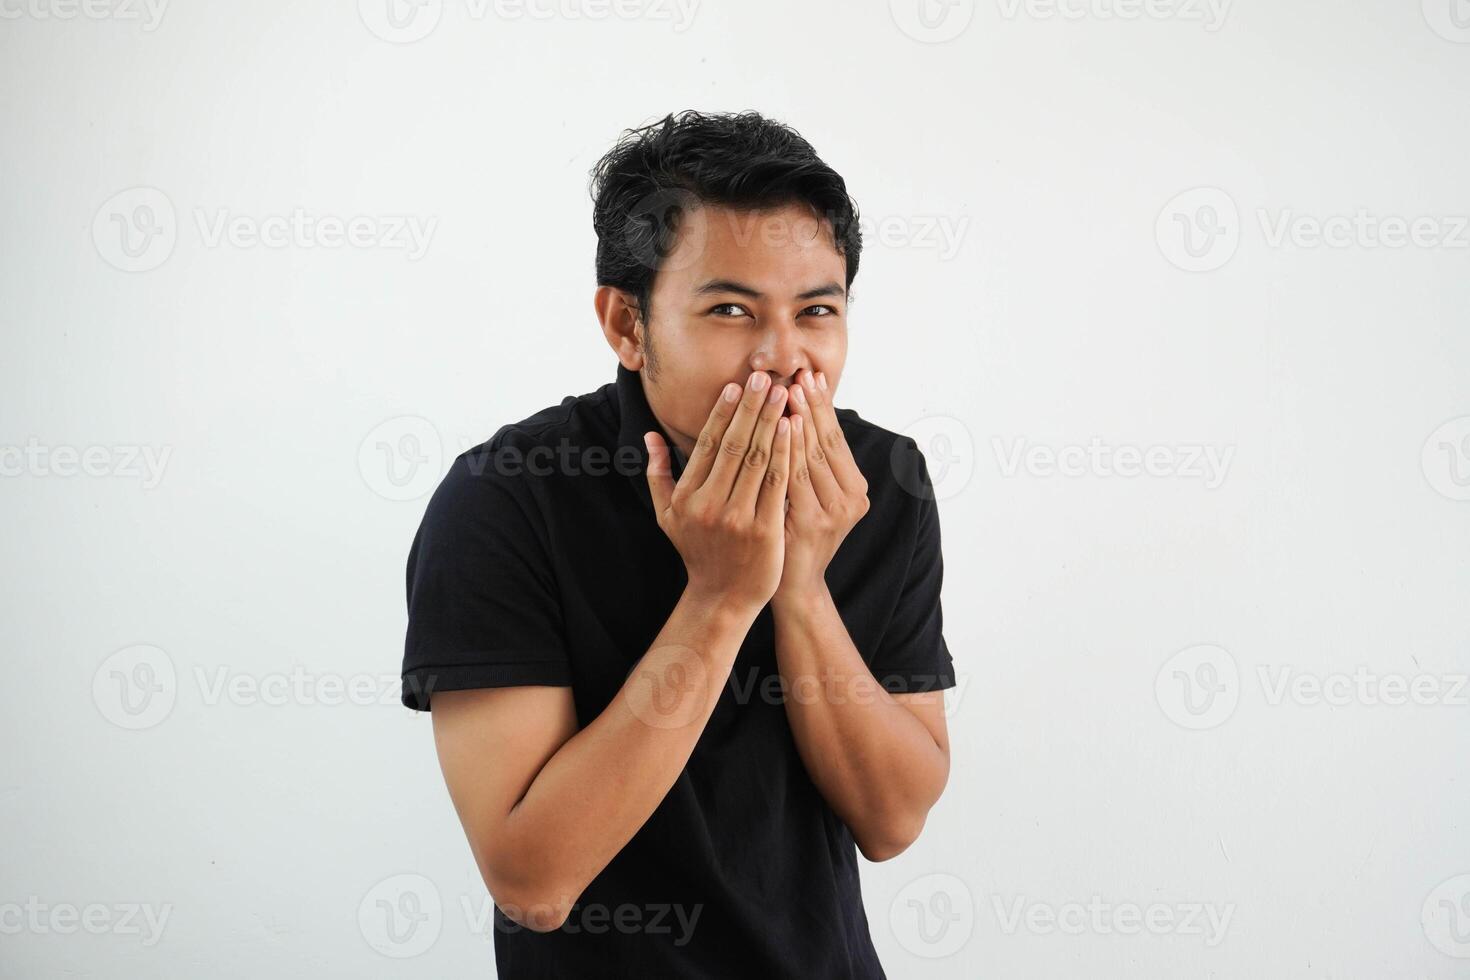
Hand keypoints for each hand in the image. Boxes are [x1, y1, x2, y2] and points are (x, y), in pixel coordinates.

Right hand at [644, 371, 792, 613]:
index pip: (708, 444)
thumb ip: (657, 474)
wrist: (722, 598)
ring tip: (782, 394)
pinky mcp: (765, 530)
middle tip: (763, 377)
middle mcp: (710, 505)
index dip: (722, 412)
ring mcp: (738, 518)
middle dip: (750, 407)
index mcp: (687, 497)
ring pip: (757, 459)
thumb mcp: (667, 515)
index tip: (735, 385)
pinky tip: (793, 428)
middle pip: (734, 445)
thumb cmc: (697, 551)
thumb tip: (649, 435)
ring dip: (771, 422)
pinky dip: (785, 452)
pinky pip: (777, 483)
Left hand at [777, 369, 868, 598]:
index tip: (810, 375)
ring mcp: (833, 513)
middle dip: (812, 406)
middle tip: (800, 373)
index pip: (836, 438)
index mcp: (855, 490)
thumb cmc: (792, 535)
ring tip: (790, 389)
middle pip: (827, 443)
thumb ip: (809, 462)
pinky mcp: (811, 523)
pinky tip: (781, 425)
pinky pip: (796, 477)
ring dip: (801, 420)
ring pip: (813, 456)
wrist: (790, 586)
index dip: (823, 406)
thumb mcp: (810, 497)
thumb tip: (797, 411)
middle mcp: (851, 501)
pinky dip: (788, 449)